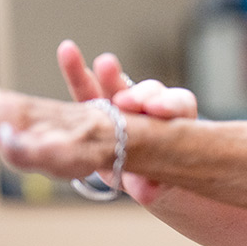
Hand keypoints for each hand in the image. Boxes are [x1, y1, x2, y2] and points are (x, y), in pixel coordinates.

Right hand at [56, 40, 196, 202]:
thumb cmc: (158, 177)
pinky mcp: (96, 110)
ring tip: (96, 60)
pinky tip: (67, 52)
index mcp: (175, 123)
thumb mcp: (159, 184)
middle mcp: (149, 110)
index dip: (169, 104)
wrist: (142, 177)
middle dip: (136, 91)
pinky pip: (86, 89)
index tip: (156, 109)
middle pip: (148, 92)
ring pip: (115, 85)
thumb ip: (153, 185)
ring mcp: (122, 107)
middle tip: (123, 95)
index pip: (179, 105)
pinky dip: (78, 72)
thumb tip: (147, 192)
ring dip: (106, 73)